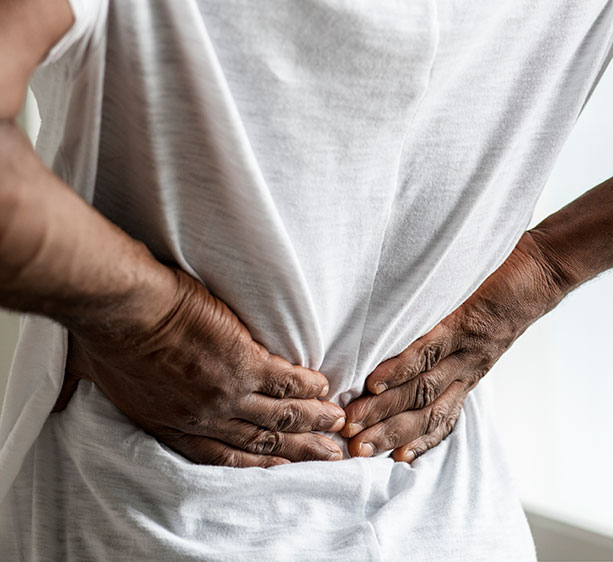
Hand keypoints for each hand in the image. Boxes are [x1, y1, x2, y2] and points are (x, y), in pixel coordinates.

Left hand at [52, 267, 345, 466]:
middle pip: (259, 442)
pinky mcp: (244, 362)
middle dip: (295, 452)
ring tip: (335, 422)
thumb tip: (62, 396)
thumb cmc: (108, 339)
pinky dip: (306, 388)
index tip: (280, 466)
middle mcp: (204, 417)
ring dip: (309, 422)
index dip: (256, 463)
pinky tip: (323, 388)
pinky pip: (285, 381)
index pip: (222, 454)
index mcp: (172, 424)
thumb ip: (95, 390)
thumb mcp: (95, 378)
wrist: (123, 311)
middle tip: (325, 455)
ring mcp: (227, 392)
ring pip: (278, 416)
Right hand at [341, 232, 561, 461]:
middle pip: (424, 412)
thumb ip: (452, 349)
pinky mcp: (464, 323)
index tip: (383, 459)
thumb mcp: (481, 335)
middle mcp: (468, 372)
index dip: (414, 442)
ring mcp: (466, 350)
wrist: (544, 272)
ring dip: (386, 409)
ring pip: (422, 389)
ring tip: (354, 422)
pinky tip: (375, 383)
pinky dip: (400, 369)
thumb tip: (413, 357)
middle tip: (354, 449)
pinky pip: (428, 351)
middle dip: (387, 433)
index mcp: (469, 377)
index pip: (440, 419)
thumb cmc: (505, 301)